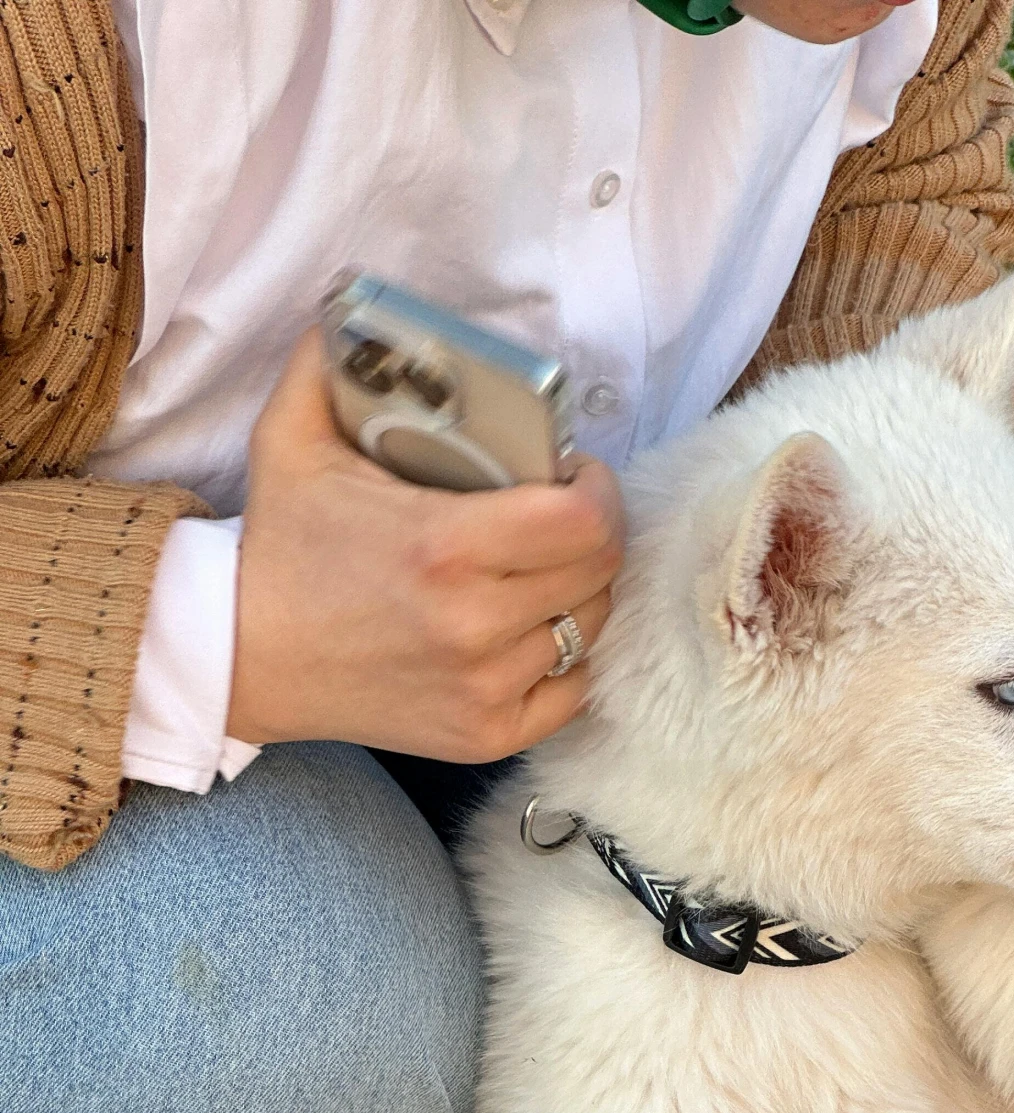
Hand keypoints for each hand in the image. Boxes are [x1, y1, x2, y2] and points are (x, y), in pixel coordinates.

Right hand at [226, 328, 622, 761]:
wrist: (243, 659)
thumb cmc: (282, 550)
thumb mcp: (294, 440)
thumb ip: (331, 360)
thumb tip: (361, 306)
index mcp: (446, 548)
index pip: (586, 520)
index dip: (598, 489)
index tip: (577, 474)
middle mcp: (475, 625)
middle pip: (601, 572)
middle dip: (595, 533)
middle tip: (565, 516)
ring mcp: (486, 687)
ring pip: (589, 627)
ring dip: (579, 592)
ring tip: (542, 569)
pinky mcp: (487, 734)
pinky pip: (573, 690)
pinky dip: (564, 659)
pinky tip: (532, 630)